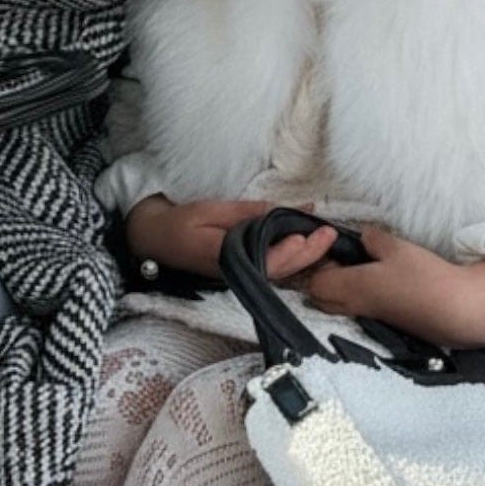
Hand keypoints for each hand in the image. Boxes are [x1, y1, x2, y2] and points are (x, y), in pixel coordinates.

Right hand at [125, 195, 339, 283]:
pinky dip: (294, 257)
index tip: (304, 236)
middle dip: (308, 254)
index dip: (286, 252)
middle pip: (279, 270)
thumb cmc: (179, 224)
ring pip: (280, 272)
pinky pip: (274, 267)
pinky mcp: (243, 270)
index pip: (262, 261)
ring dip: (306, 257)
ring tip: (327, 237)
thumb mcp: (209, 210)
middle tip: (329, 232)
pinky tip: (310, 244)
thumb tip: (279, 210)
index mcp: (224, 259)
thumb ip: (244, 213)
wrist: (155, 242)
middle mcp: (236, 272)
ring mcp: (240, 274)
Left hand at [303, 226, 484, 346]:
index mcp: (353, 287)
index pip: (315, 283)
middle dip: (322, 279)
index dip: (317, 264)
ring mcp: (372, 317)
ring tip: (359, 267)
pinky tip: (378, 281)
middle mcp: (356, 307)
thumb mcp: (398, 248)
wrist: (456, 311)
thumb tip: (363, 236)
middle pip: (320, 299)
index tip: (331, 246)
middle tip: (340, 258)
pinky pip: (358, 310)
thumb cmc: (424, 276)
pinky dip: (357, 296)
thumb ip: (375, 239)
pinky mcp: (387, 322)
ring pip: (339, 306)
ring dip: (340, 288)